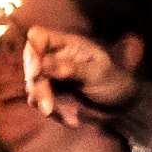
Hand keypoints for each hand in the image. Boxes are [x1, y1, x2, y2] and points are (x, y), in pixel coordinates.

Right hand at [22, 26, 137, 126]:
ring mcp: (49, 76)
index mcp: (67, 45)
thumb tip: (44, 62)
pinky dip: (44, 107)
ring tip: (52, 110)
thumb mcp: (97, 73)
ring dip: (39, 97)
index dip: (32, 49)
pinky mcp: (48, 94)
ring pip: (30, 83)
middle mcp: (54, 58)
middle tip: (46, 100)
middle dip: (35, 81)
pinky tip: (60, 114)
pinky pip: (35, 99)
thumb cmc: (114, 82)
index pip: (39, 37)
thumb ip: (71, 68)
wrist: (120, 106)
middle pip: (30, 63)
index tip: (36, 69)